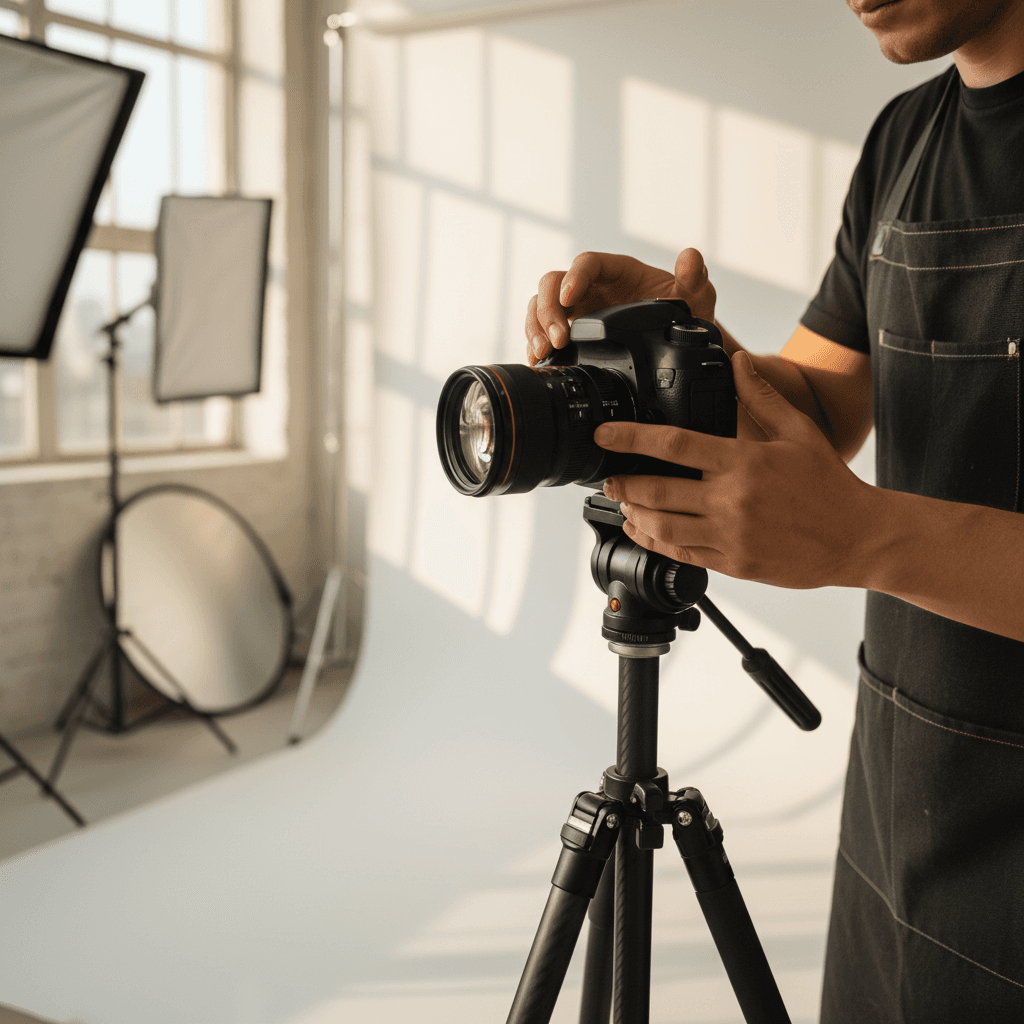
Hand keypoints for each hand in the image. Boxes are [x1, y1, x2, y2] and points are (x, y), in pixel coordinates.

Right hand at [525, 248, 716, 364]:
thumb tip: (691, 258)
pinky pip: (543, 331)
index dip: (574, 277)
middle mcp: (591, 286)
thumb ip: (694, 279)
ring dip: (536, 327)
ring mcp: (578, 309)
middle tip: (557, 338)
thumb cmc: (682, 312)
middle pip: (552, 283)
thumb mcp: (694, 297)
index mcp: (617, 270)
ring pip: (541, 306)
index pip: (586, 263)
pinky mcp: (570, 331)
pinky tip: (540, 361)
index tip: (569, 298)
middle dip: (548, 309)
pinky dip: (536, 344)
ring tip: (543, 352)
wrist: (675, 343)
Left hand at [597, 351, 872, 588]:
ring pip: (661, 528)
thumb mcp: (800, 432)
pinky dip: (655, 543)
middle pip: (656, 490)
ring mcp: (730, 536)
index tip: (605, 436)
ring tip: (623, 505)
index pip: (674, 444)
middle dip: (622, 483)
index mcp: (744, 462)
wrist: (859, 538)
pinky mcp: (733, 564)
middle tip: (608, 478)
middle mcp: (732, 500)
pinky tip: (646, 532)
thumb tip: (738, 361)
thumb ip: (762, 397)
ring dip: (633, 515)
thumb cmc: (829, 485)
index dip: (631, 438)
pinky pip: (681, 555)